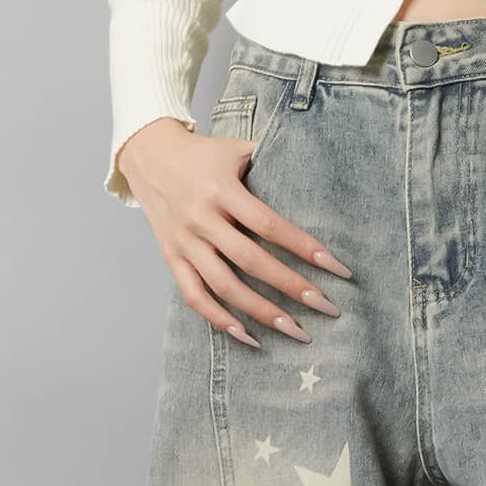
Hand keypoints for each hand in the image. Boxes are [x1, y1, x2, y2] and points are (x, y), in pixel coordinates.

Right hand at [117, 118, 352, 347]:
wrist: (148, 154)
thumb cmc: (203, 155)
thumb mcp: (236, 148)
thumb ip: (272, 162)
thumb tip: (317, 178)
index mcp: (221, 189)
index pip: (270, 224)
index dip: (304, 247)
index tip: (337, 268)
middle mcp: (201, 218)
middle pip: (251, 261)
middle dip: (291, 287)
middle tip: (326, 308)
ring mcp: (185, 242)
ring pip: (225, 286)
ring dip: (262, 313)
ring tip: (296, 332)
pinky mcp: (173, 259)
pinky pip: (195, 297)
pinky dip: (220, 320)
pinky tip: (249, 337)